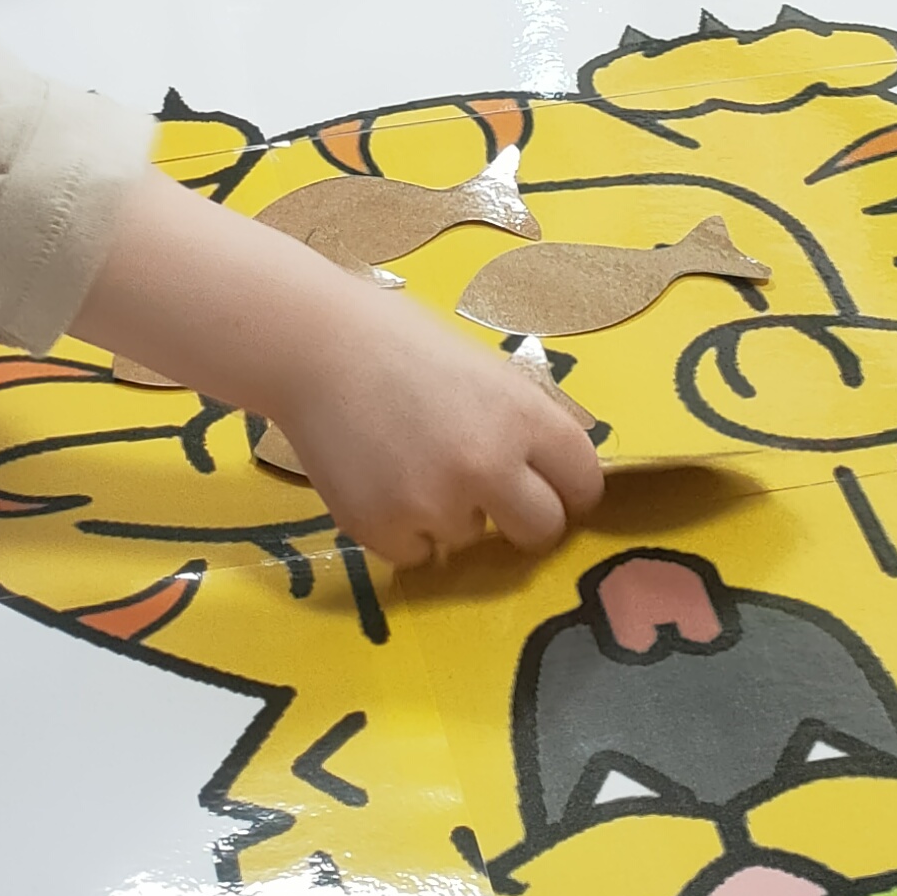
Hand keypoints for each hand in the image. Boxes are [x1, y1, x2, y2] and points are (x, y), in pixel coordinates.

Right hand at [70, 167, 602, 567]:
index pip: (584, 483)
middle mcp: (489, 466)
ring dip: (450, 515)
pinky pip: (416, 554)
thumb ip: (525, 419)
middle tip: (491, 498)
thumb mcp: (486, 368)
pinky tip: (381, 481)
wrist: (312, 345)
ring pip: (470, 540)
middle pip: (542, 530)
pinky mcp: (383, 529)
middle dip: (523, 519)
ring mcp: (435, 503)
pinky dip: (403, 530)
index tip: (552, 488)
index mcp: (523, 416)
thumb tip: (562, 472)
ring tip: (409, 462)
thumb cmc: (401, 341)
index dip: (569, 487)